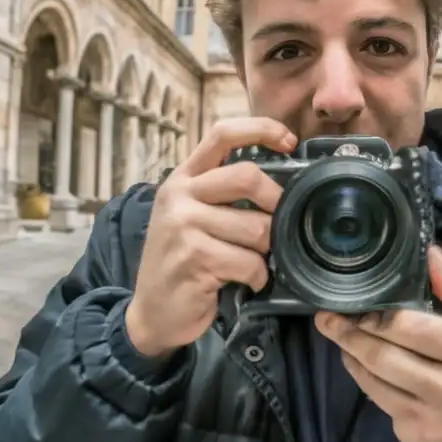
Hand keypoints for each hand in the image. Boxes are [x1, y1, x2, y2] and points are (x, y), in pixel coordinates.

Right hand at [125, 117, 295, 357]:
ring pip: (256, 226)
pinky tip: (247, 281)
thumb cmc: (183, 260)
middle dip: (275, 203)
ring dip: (266, 250)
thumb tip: (280, 183)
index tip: (289, 141)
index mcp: (184, 178)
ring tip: (253, 260)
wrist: (152, 312)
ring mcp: (183, 226)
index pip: (223, 134)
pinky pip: (250, 262)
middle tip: (276, 225)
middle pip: (248, 177)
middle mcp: (179, 195)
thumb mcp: (192, 216)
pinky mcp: (194, 258)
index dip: (261, 129)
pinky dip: (258, 276)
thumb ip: (223, 193)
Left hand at [314, 245, 441, 441]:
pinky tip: (357, 362)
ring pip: (377, 380)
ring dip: (351, 354)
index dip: (379, 317)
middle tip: (327, 317)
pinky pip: (380, 401)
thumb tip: (428, 252)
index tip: (354, 303)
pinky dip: (364, 378)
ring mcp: (435, 417)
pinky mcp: (417, 438)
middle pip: (388, 356)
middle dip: (352, 334)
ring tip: (335, 334)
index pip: (417, 329)